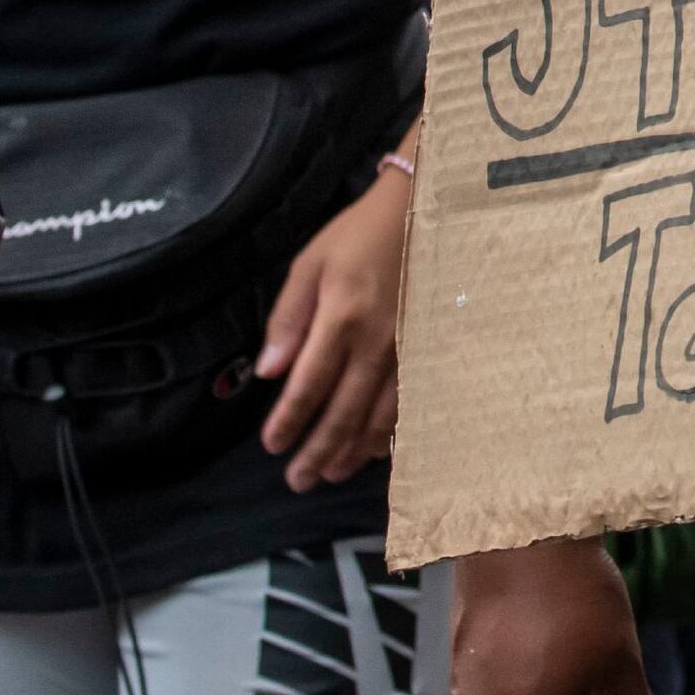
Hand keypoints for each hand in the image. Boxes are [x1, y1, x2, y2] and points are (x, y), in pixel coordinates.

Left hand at [259, 162, 412, 492]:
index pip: (308, 384)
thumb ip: (287, 319)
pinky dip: (389, 434)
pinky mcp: (426, 352)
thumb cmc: (357, 236)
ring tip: (330, 473)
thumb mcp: (310, 265)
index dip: (288, 420)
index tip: (271, 446)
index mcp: (342, 318)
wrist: (423, 213)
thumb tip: (268, 372)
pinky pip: (408, 405)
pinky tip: (374, 451)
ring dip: (352, 451)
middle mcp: (376, 344)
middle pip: (344, 412)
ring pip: (378, 417)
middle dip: (318, 451)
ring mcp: (407, 352)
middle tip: (297, 481)